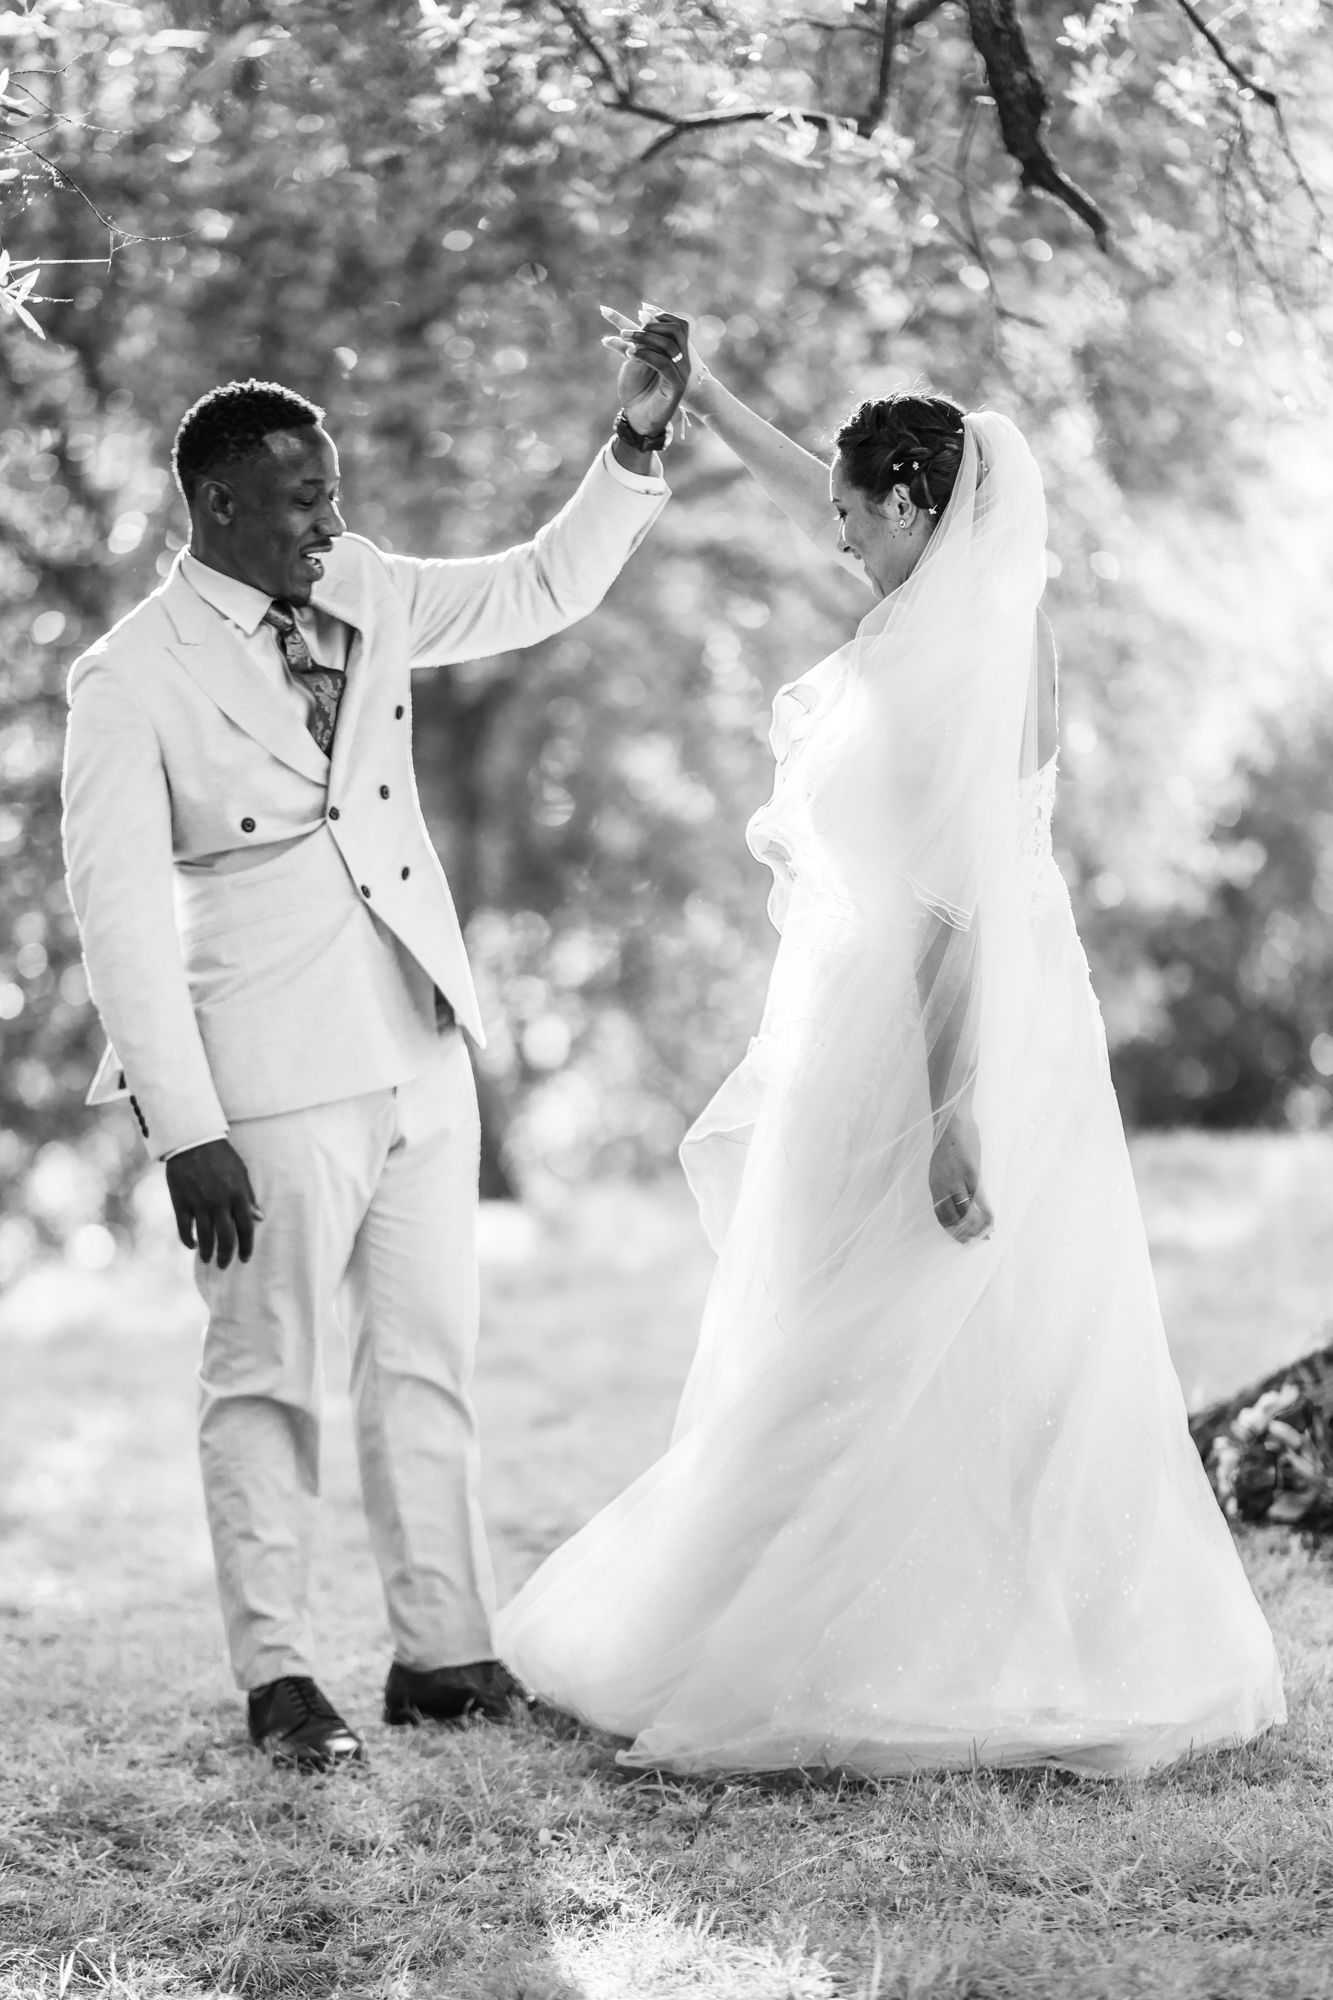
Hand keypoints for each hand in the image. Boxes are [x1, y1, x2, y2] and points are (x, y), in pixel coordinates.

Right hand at [165, 1137, 263, 1268]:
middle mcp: (220, 1203)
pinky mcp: (181, 1202)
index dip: (247, 1247)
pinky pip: (184, 1228)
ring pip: (205, 1237)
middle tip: (224, 1266)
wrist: (193, 1141)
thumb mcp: (241, 1174)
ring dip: (207, 1252)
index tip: (245, 1259)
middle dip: (226, 1256)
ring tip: (207, 1260)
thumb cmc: (221, 1157)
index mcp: (238, 1196)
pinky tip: (191, 1245)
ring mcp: (199, 1204)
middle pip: (226, 1238)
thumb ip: (249, 1197)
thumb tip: (259, 1218)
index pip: (246, 1229)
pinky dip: (187, 1240)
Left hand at [600, 302, 693, 434]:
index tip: (640, 311)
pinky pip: (664, 363)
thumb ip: (641, 341)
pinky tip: (630, 354)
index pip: (675, 325)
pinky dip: (646, 355)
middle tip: (625, 330)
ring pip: (669, 345)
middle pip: (676, 330)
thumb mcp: (635, 360)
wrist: (638, 419)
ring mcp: (681, 373)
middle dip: (651, 326)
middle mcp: (680, 360)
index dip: (661, 315)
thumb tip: (643, 314)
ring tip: (624, 339)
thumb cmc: (635, 390)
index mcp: (672, 352)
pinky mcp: (676, 386)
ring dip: (644, 339)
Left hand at [928, 1107, 993, 1244]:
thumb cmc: (948, 1143)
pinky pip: (980, 1202)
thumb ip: (944, 1183)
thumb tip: (954, 1198)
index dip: (951, 1229)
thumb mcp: (939, 1167)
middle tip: (975, 1240)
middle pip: (953, 1219)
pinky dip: (987, 1215)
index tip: (960, 1237)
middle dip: (964, 1233)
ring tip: (986, 1235)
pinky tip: (992, 1223)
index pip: (940, 1215)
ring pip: (967, 1214)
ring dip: (977, 1229)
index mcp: (933, 1185)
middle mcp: (942, 1187)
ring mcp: (957, 1182)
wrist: (952, 1122)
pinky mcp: (972, 1175)